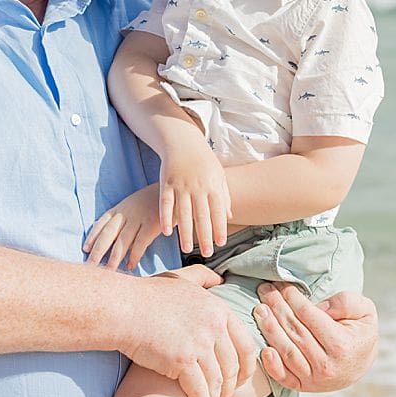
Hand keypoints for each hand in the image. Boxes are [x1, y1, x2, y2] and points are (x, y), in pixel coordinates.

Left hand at [83, 184, 163, 269]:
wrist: (175, 192)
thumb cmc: (153, 200)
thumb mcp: (133, 203)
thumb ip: (121, 216)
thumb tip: (106, 230)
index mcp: (120, 208)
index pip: (101, 223)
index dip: (92, 236)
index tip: (85, 249)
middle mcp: (126, 213)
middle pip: (107, 234)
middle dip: (97, 251)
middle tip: (90, 266)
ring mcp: (139, 218)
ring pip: (121, 241)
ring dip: (113, 258)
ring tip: (108, 272)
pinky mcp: (152, 224)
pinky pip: (140, 243)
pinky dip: (134, 255)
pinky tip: (130, 266)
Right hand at [117, 265, 256, 396]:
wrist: (124, 309)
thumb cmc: (149, 296)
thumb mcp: (181, 278)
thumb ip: (203, 278)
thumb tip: (220, 278)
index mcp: (218, 309)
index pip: (246, 344)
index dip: (247, 367)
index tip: (241, 379)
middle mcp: (214, 326)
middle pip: (233, 366)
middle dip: (230, 387)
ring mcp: (199, 343)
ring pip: (218, 381)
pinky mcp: (182, 360)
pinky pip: (200, 390)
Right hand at [157, 132, 229, 256]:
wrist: (184, 142)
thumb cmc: (204, 162)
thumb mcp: (219, 176)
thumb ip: (224, 196)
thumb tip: (230, 217)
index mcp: (213, 185)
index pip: (218, 211)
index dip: (219, 227)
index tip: (220, 243)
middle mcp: (198, 186)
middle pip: (201, 215)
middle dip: (205, 235)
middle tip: (207, 253)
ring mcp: (181, 185)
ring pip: (183, 212)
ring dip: (185, 232)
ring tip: (187, 249)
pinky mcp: (166, 183)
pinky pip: (165, 203)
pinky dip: (165, 217)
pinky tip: (166, 232)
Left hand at [253, 284, 377, 391]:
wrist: (362, 362)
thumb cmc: (360, 332)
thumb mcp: (364, 311)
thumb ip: (346, 303)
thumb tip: (319, 307)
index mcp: (341, 344)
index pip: (308, 315)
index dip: (292, 297)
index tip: (282, 284)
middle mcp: (327, 364)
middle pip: (294, 330)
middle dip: (276, 307)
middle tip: (264, 290)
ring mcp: (315, 378)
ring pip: (286, 351)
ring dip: (269, 328)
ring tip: (259, 310)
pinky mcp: (305, 386)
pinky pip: (284, 378)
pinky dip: (272, 365)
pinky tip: (263, 350)